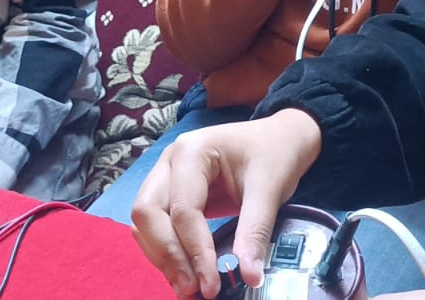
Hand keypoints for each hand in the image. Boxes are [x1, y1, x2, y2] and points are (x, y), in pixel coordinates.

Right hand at [130, 109, 323, 298]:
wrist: (279, 139)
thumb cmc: (274, 154)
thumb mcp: (269, 189)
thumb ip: (255, 231)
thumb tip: (247, 275)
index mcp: (191, 151)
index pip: (182, 209)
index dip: (194, 250)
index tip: (211, 284)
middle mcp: (169, 162)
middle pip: (147, 213)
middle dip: (168, 255)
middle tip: (192, 288)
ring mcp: (166, 177)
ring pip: (145, 223)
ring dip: (163, 257)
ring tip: (189, 288)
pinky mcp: (171, 194)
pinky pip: (157, 226)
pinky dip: (166, 251)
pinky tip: (186, 272)